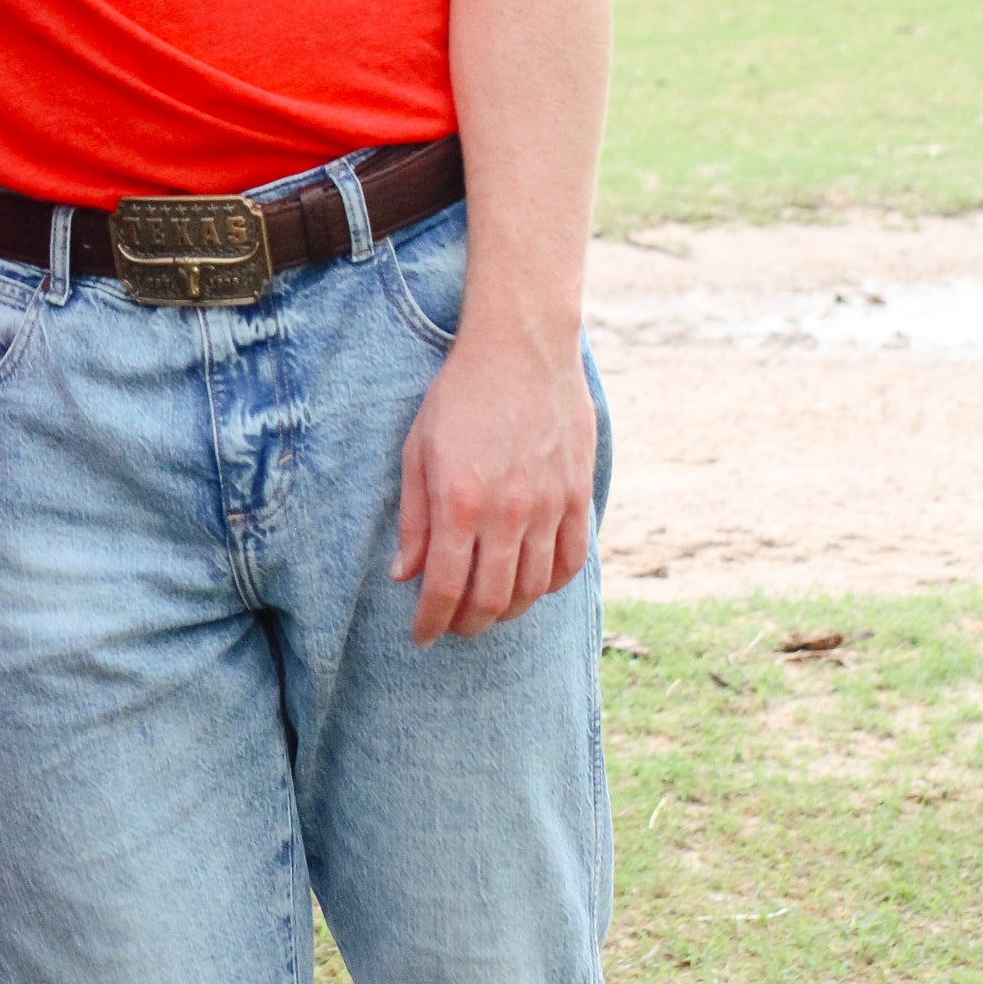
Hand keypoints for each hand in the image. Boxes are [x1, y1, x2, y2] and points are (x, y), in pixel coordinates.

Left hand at [391, 322, 595, 645]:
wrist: (521, 347)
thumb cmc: (461, 394)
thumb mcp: (419, 448)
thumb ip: (414, 518)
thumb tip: (404, 576)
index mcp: (459, 499)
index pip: (445, 587)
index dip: (431, 622)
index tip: (421, 636)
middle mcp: (507, 511)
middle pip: (492, 600)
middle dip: (468, 625)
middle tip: (454, 626)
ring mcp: (549, 505)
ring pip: (534, 589)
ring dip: (509, 611)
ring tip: (488, 609)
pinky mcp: (578, 495)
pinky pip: (571, 561)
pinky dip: (550, 585)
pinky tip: (531, 584)